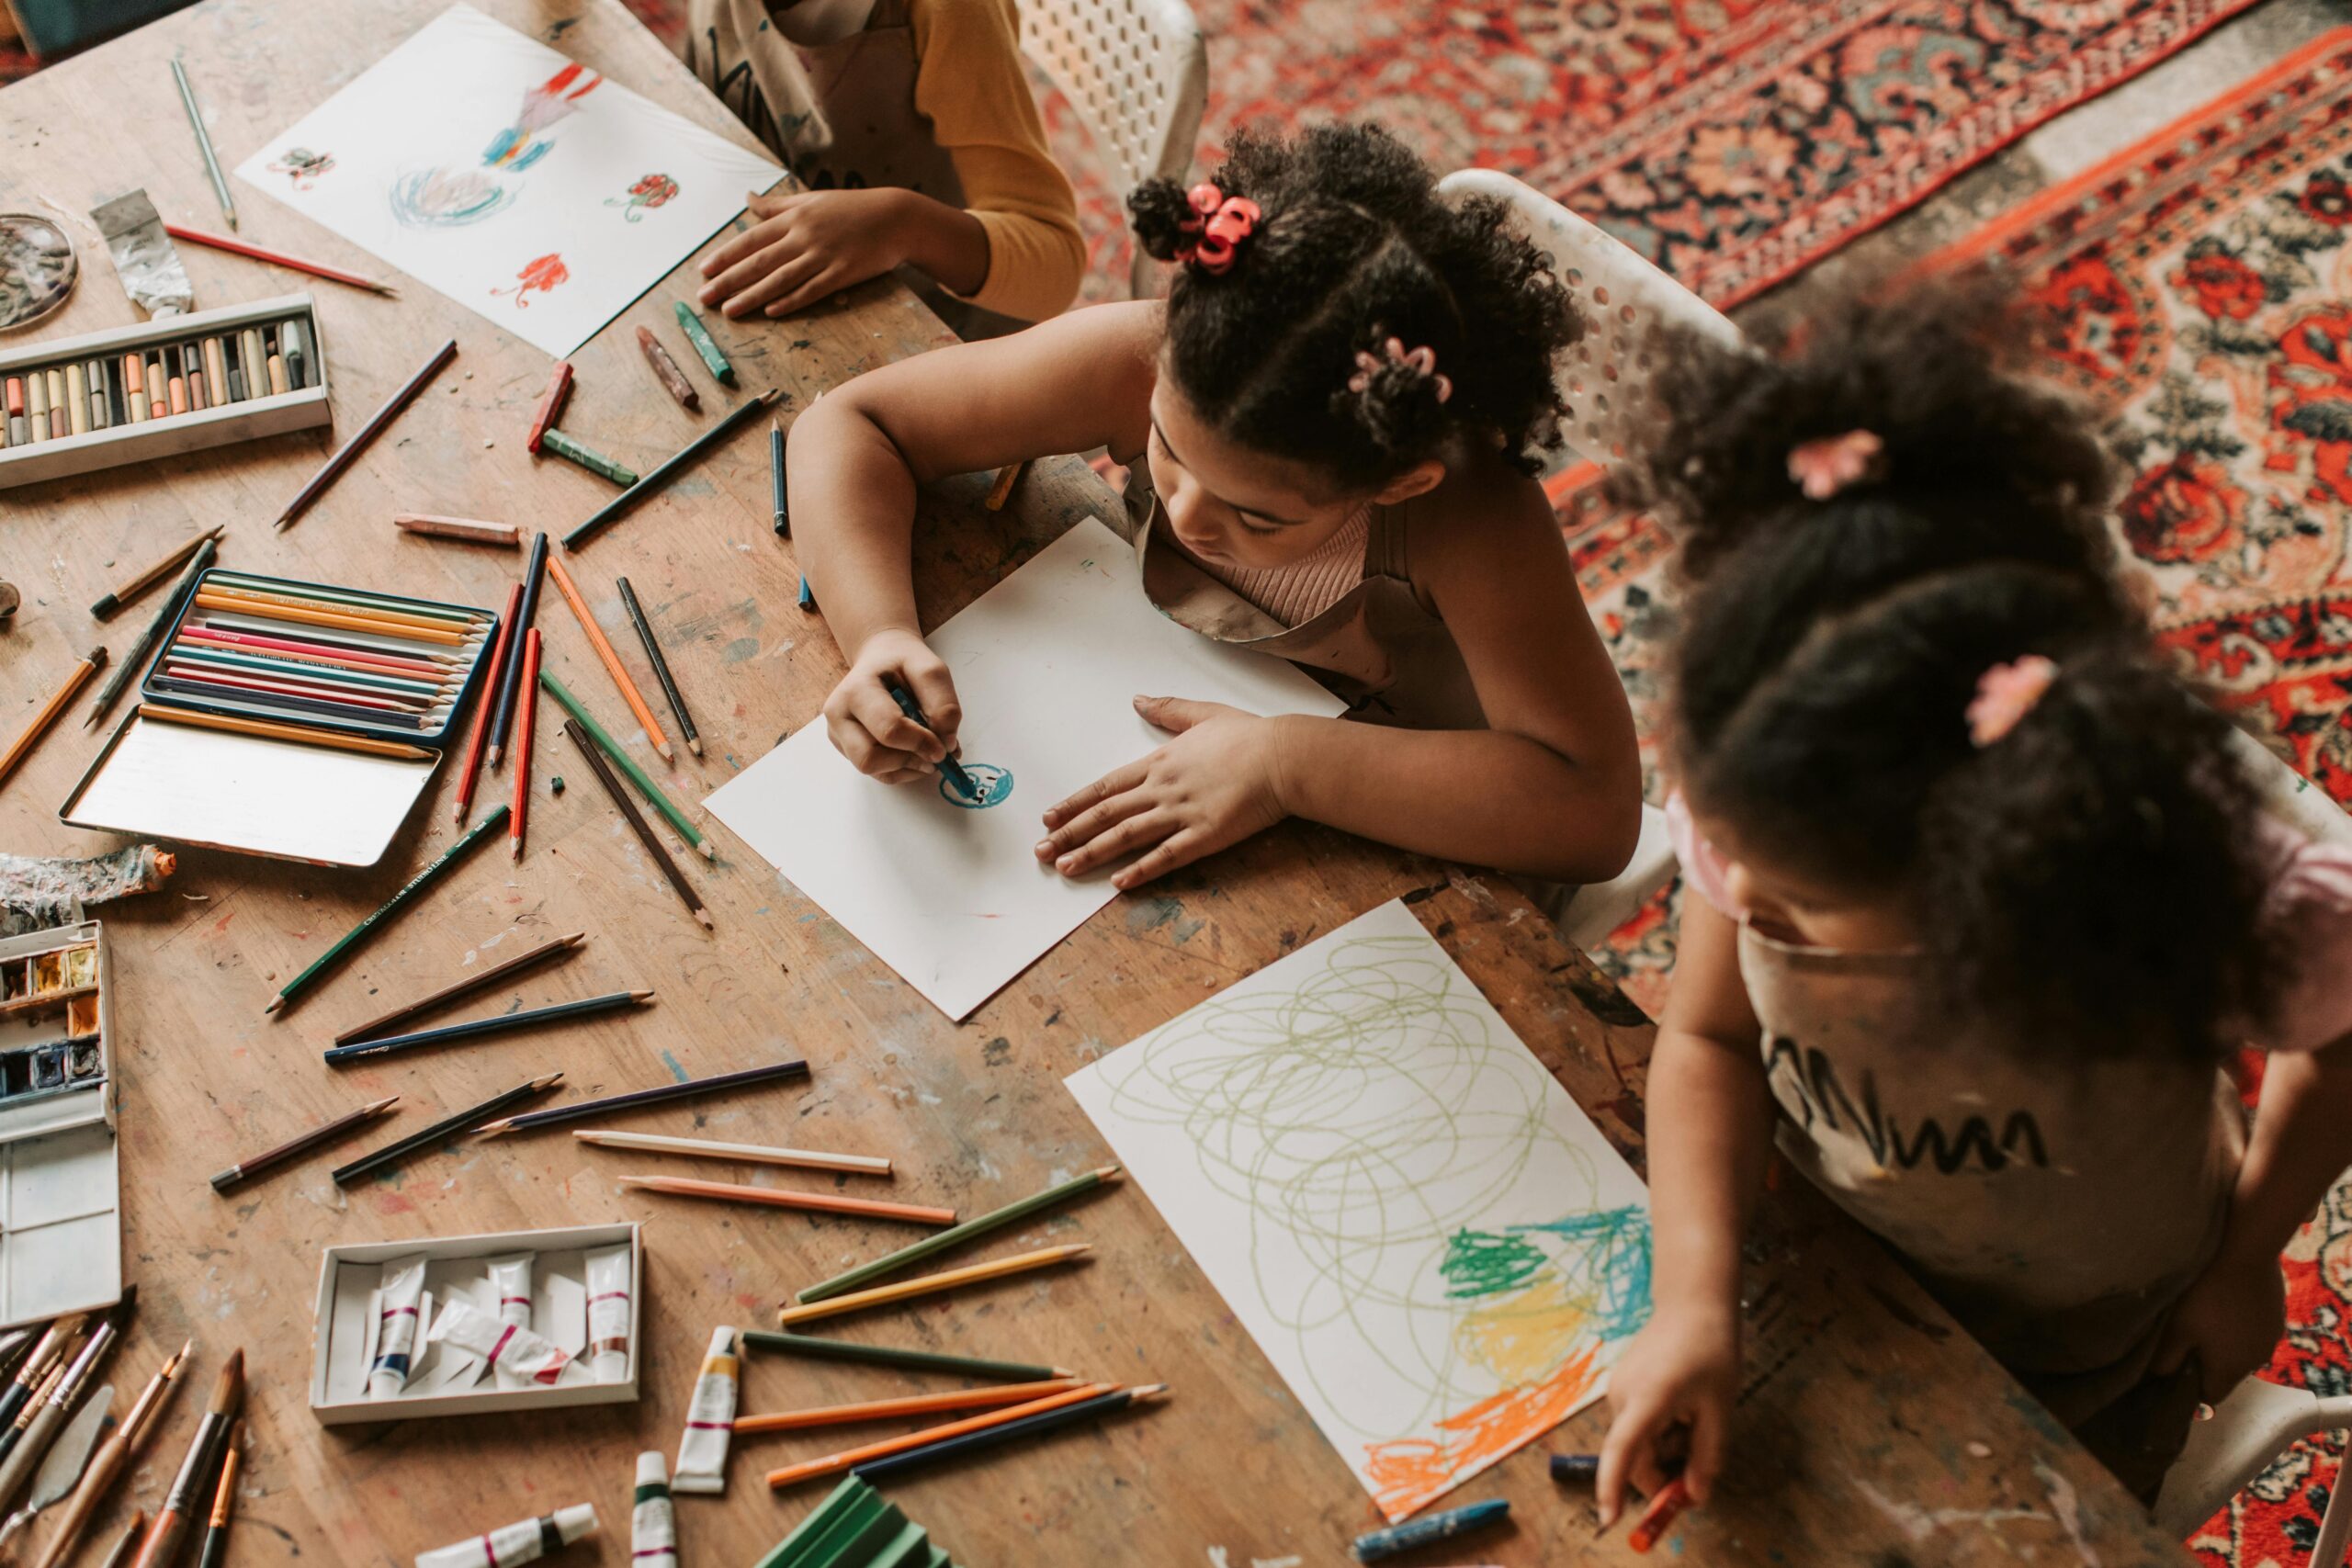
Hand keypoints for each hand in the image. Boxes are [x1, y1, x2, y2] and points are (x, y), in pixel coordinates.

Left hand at [699, 188, 914, 318]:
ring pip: (780, 280)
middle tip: (704, 298)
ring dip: (751, 296)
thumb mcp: (812, 200)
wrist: (896, 218)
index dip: (725, 256)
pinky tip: (770, 311)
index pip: (751, 240)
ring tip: (729, 311)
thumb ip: (778, 205)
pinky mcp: (843, 274)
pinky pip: (812, 290)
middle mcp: (804, 236)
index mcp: (795, 217)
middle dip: (728, 281)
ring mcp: (824, 256)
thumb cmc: (852, 208)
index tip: (703, 271)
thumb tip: (747, 198)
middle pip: (759, 262)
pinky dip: (790, 301)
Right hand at [822, 628, 962, 783]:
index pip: (888, 730)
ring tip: (927, 751)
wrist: (881, 660)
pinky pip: (877, 773)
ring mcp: (838, 735)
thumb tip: (946, 744)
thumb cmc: (903, 664)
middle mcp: (839, 715)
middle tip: (936, 754)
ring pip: (873, 770)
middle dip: (908, 761)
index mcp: (855, 690)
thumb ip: (943, 704)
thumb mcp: (931, 670)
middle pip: (869, 759)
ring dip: (908, 767)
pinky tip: (916, 755)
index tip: (945, 748)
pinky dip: (903, 771)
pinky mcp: (847, 749)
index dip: (920, 743)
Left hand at [1035, 696, 1289, 889]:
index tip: (1050, 818)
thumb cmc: (1250, 735)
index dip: (1075, 803)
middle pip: (1107, 813)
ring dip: (1093, 852)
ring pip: (1127, 836)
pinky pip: (1166, 857)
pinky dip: (1140, 870)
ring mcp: (1182, 813)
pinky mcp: (1205, 836)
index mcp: (1160, 761)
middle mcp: (1163, 788)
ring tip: (1065, 868)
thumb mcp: (1203, 713)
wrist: (1284, 756)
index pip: (1106, 786)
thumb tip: (1138, 700)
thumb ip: (1167, 709)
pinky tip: (1118, 883)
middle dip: (1071, 833)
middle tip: (1041, 851)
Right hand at [1596, 1302, 1738, 1526]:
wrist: (1693, 1302)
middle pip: (1635, 1456)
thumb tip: (1695, 1496)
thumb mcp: (1718, 1410)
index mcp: (1646, 1400)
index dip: (1611, 1489)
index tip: (1609, 1521)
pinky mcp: (1623, 1384)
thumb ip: (1707, 1457)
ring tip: (1698, 1417)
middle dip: (1664, 1471)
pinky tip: (1685, 1404)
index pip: (1621, 1452)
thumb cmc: (1710, 1351)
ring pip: (1640, 1441)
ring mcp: (1619, 1389)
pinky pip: (1639, 1423)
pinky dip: (1661, 1429)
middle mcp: (1622, 1397)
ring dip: (1668, 1446)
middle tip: (1701, 1471)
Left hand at [2153, 1241, 2286, 1399]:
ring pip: (2243, 1354)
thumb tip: (2158, 1379)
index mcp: (2230, 1370)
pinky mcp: (2277, 1319)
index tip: (2177, 1371)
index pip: (2211, 1396)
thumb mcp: (2176, 1328)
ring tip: (2207, 1319)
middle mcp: (2257, 1362)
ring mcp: (2271, 1340)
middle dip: (2208, 1364)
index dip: (2191, 1389)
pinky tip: (2227, 1305)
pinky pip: (2255, 1333)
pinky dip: (2241, 1327)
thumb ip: (2166, 1359)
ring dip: (2226, 1345)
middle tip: (2187, 1340)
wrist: (2246, 1256)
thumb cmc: (2205, 1296)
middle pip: (2228, 1375)